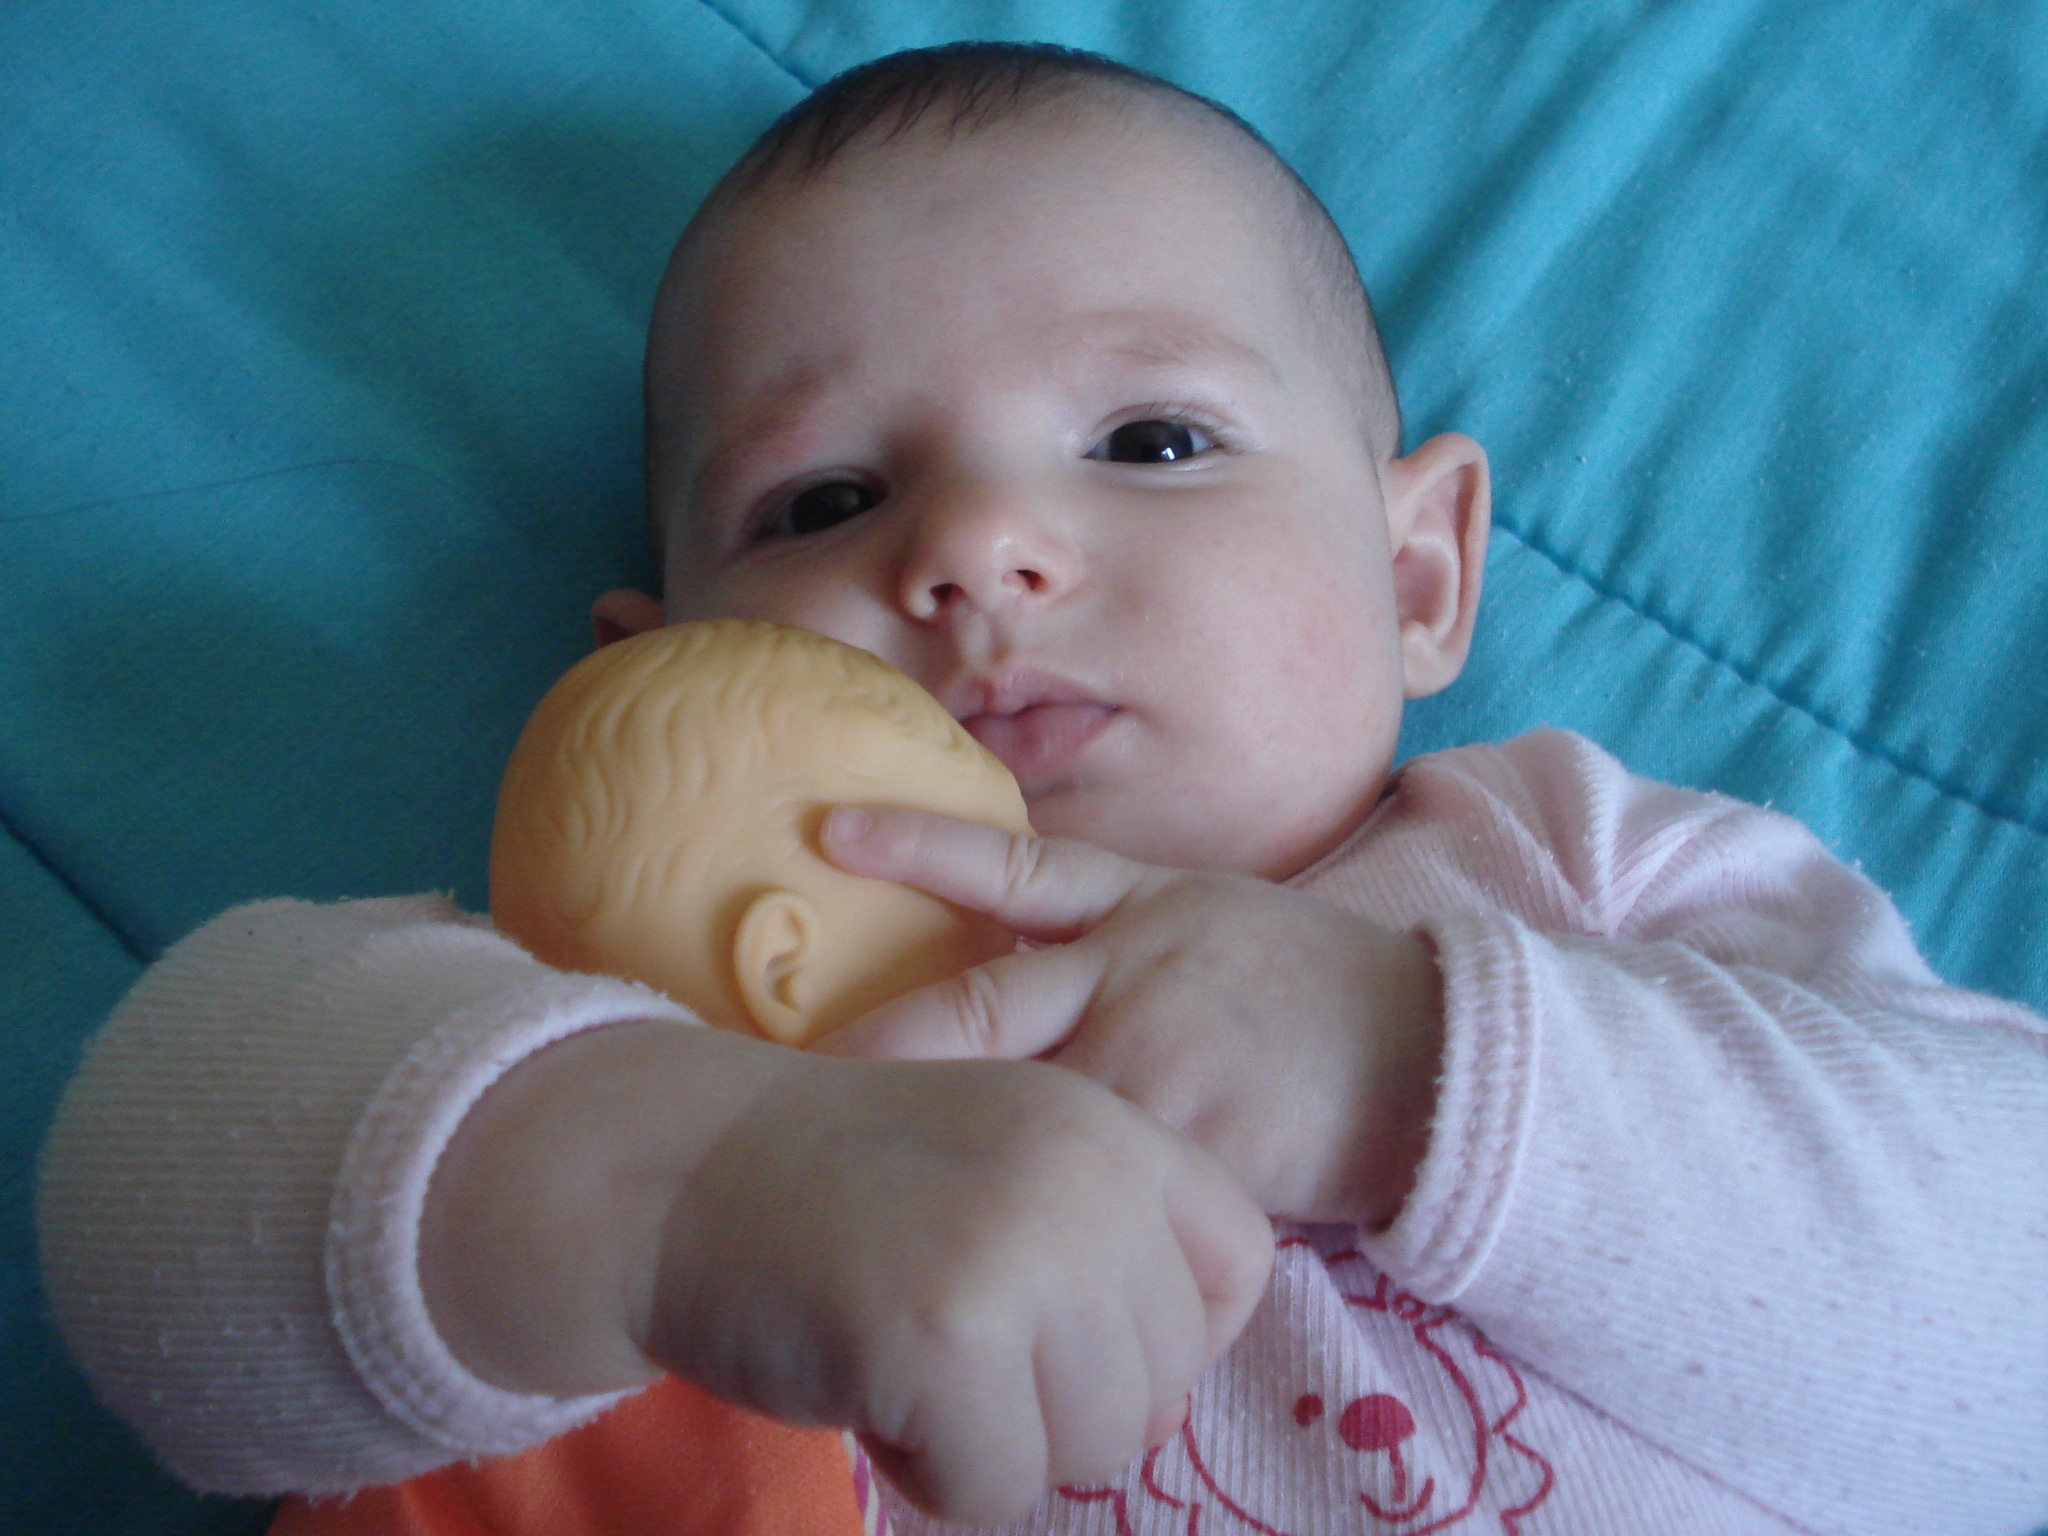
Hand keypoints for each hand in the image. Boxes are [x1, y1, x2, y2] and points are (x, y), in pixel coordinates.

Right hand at [422, 1020, 1270, 1523]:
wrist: (676, 1166)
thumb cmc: (840, 1186)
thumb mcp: (999, 1179)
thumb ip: (1099, 1271)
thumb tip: (1160, 1421)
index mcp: (1108, 1128)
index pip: (1237, 1264)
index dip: (1169, 1334)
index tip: (1066, 1336)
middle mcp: (1086, 1178)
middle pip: (1160, 1383)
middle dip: (1055, 1402)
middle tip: (948, 1345)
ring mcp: (1018, 1251)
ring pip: (1091, 1448)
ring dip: (993, 1441)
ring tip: (908, 1361)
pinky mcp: (942, 1335)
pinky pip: (994, 1488)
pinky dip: (927, 1471)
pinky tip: (867, 1390)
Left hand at [814, 805, 1445, 1228]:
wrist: (1432, 1056)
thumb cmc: (1310, 985)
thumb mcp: (1207, 915)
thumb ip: (1107, 925)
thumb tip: (1001, 934)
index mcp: (1139, 907)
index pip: (1010, 867)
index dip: (917, 843)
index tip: (825, 827)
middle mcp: (1136, 973)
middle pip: (983, 1006)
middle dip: (886, 1041)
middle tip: (792, 1066)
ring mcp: (1160, 1063)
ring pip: (1023, 1107)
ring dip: (949, 1145)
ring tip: (868, 1182)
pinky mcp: (1191, 1149)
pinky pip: (1094, 1188)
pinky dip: (1046, 1216)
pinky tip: (1001, 1249)